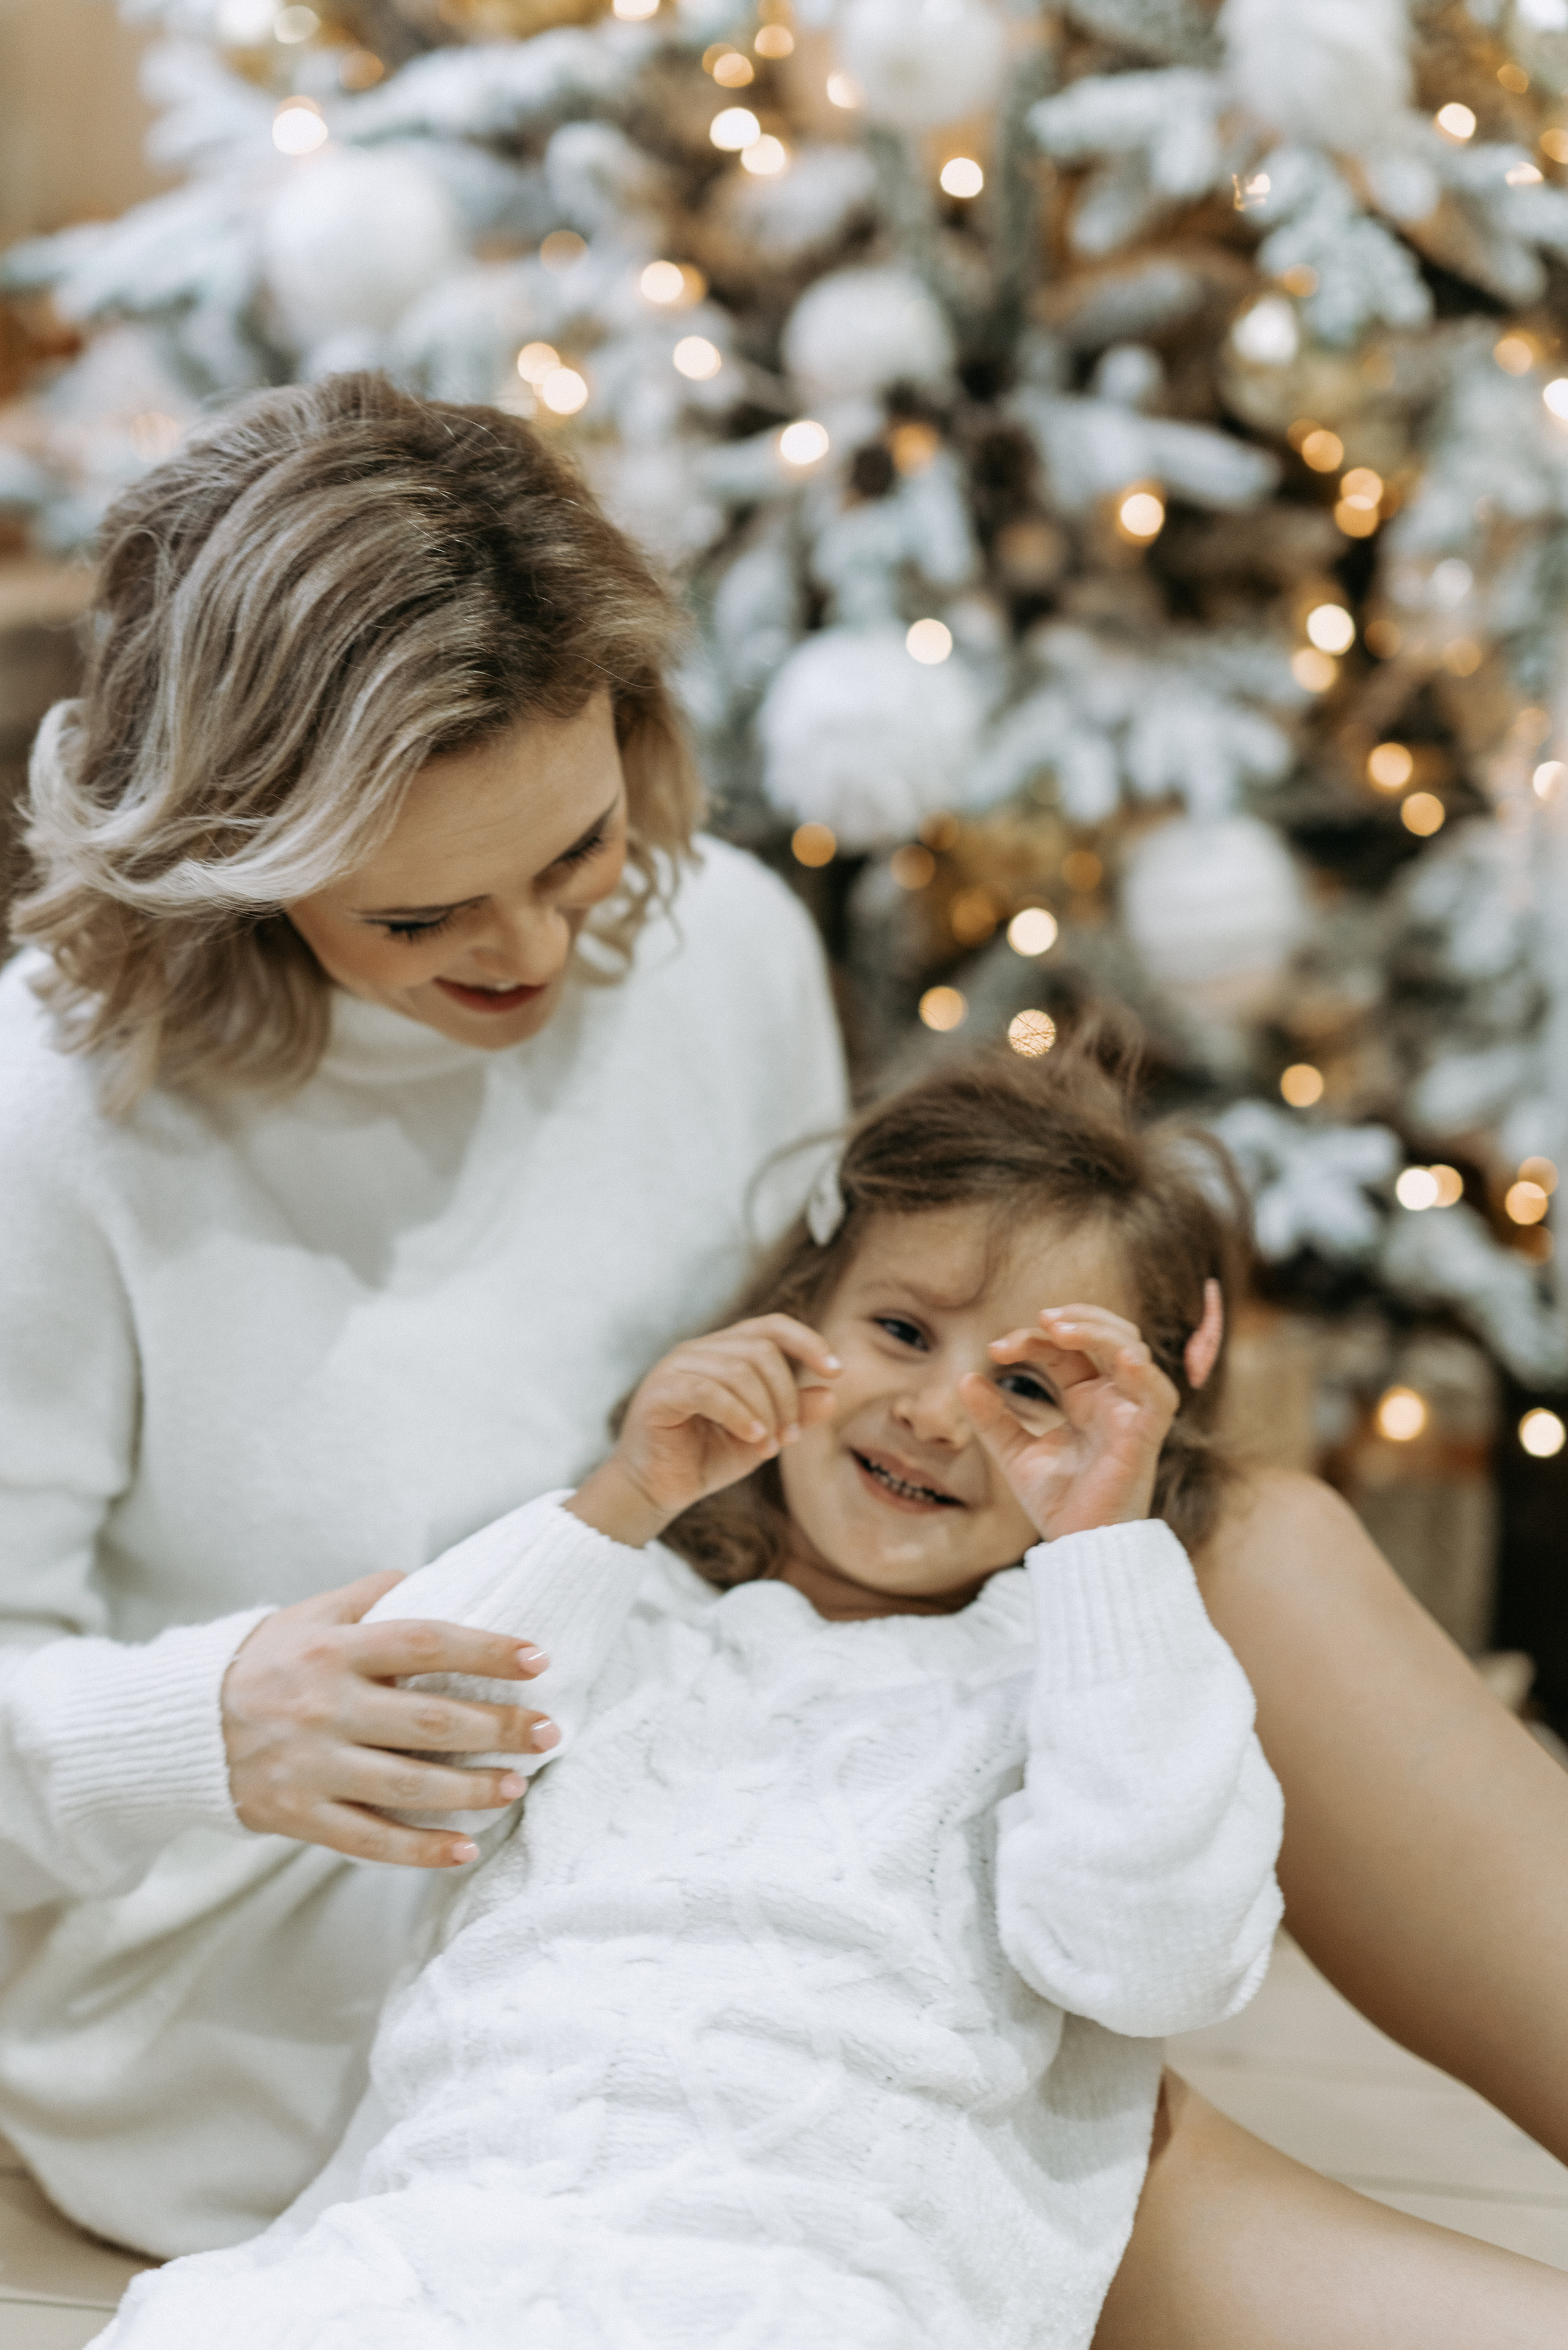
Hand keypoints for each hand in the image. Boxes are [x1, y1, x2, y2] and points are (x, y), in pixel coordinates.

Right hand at [221, 1572, 556, 1868]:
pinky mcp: (297, 1816)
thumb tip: (432, 1574)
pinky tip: (465, 1847)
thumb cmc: (262, 1663)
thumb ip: (369, 1597)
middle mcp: (323, 1707)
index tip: (538, 1659)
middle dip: (498, 1728)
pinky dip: (421, 1849)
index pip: (424, 1643)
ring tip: (518, 1784)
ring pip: (408, 1787)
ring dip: (472, 1790)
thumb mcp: (307, 1615)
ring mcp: (309, 1767)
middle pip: (429, 1723)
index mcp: (331, 1651)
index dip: (486, 1650)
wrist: (179, 1727)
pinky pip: (370, 1840)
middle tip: (549, 1731)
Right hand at [568, 1315, 841, 1547]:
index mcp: (724, 1351)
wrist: (655, 1490)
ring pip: (739, 1371)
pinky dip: (740, 1416)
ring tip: (770, 1447)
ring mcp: (676, 1367)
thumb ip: (792, 1413)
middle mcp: (699, 1350)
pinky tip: (754, 1440)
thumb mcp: (761, 1435)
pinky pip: (709, 1392)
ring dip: (766, 1412)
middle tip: (790, 1439)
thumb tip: (831, 1395)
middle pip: (762, 1350)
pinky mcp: (660, 1393)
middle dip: (786, 1396)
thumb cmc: (705, 1458)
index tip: (836, 1371)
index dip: (808, 1341)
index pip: (772, 1326)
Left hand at [959, 1305, 1177, 1542]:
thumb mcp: (1015, 1453)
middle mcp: (1113, 1399)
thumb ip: (992, 1417)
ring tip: (1058, 1328)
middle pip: (1108, 1335)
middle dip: (1075, 1319)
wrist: (1078, 1548)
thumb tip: (964, 1378)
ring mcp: (1132, 1414)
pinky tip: (1120, 1357)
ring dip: (1100, 1331)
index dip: (1033, 1338)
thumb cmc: (1058, 1503)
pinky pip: (1159, 1396)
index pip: (1067, 1348)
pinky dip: (1144, 1372)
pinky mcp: (1145, 1437)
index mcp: (1086, 1397)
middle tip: (1038, 1320)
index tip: (995, 1349)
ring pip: (1133, 1351)